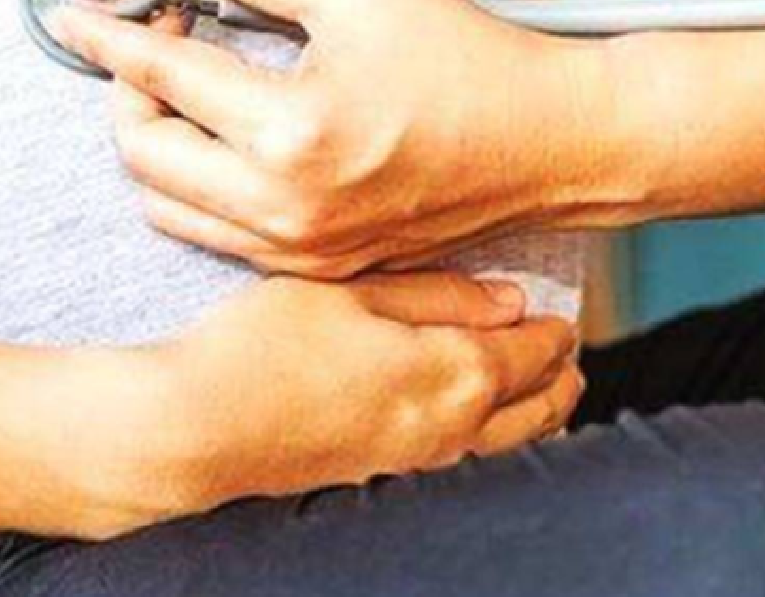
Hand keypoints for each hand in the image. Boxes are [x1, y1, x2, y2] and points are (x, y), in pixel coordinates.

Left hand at [50, 0, 625, 277]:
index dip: (107, 35)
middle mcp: (287, 204)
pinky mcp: (314, 265)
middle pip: (142, 152)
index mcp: (295, 130)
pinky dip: (198, 184)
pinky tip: (228, 136)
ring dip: (157, 141)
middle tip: (159, 39)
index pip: (160, 76)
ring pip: (167, 203)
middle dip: (127, 90)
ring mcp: (299, 246)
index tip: (77, 13)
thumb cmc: (471, 64)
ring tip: (192, 87)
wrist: (549, 143)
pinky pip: (215, 233)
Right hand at [104, 272, 580, 529]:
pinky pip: (467, 457)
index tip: (560, 307)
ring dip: (533, 412)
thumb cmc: (264, 346)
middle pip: (536, 409)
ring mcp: (417, 460)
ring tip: (540, 389)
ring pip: (506, 443)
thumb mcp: (348, 289)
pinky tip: (475, 418)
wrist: (200, 428)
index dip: (553, 327)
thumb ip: (435, 292)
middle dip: (557, 376)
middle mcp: (450, 429)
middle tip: (565, 348)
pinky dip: (494, 434)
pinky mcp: (382, 474)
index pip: (534, 353)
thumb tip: (507, 301)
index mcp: (453, 375)